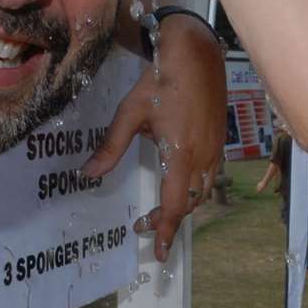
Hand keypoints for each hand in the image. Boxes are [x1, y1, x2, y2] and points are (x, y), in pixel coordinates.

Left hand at [82, 14, 225, 260]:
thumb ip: (111, 147)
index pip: (175, 204)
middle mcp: (202, 156)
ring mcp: (215, 149)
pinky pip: (211, 175)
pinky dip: (196, 188)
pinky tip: (181, 180)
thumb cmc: (160, 81)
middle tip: (144, 224)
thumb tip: (88, 174)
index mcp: (180, 153)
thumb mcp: (130, 113)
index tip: (159, 252)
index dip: (166, 231)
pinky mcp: (220, 141)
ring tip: (162, 208)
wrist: (197, 54)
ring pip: (203, 191)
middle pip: (190, 203)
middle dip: (169, 220)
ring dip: (184, 205)